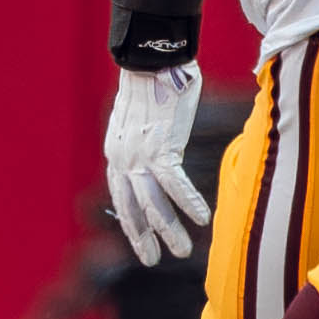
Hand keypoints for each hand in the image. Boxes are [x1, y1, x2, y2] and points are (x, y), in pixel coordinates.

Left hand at [102, 62, 209, 266]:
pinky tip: (202, 220)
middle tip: (153, 259)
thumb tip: (161, 154)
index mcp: (116, 153)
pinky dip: (188, 202)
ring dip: (169, 230)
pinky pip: (175, 184)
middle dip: (143, 237)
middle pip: (133, 208)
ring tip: (183, 251)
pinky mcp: (161, 147)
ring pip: (153, 203)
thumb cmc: (153, 84)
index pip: (120, 197)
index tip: (139, 239)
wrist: (151, 58)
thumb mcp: (142, 121)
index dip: (130, 221)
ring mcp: (140, 155)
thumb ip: (147, 143)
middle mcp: (123, 158)